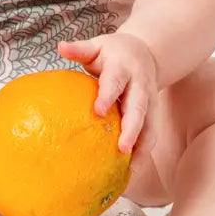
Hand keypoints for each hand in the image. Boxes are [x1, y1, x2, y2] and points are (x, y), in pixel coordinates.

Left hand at [57, 33, 158, 165]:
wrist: (145, 52)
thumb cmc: (113, 52)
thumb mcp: (97, 45)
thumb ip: (80, 49)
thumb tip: (61, 47)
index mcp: (123, 67)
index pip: (115, 81)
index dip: (108, 95)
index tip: (98, 110)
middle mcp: (140, 85)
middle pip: (138, 107)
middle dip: (132, 128)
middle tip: (122, 147)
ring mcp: (150, 101)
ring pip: (150, 124)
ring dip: (143, 145)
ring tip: (132, 167)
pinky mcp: (153, 114)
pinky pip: (151, 134)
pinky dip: (144, 151)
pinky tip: (133, 170)